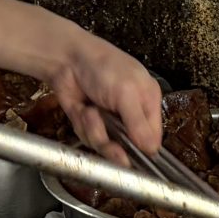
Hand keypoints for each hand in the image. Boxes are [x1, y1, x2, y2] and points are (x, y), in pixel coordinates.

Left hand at [40, 25, 162, 160]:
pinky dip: (84, 126)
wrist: (66, 59)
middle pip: (128, 147)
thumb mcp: (126, 93)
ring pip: (106, 146)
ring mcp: (108, 120)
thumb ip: (138, 123)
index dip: (144, 150)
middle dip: (115, 146)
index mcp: (147, 102)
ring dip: (96, 132)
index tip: (134, 158)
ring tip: (91, 113)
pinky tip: (82, 110)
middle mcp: (129, 114)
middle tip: (110, 146)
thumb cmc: (102, 67)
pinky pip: (88, 139)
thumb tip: (152, 150)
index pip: (153, 137)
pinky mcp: (88, 124)